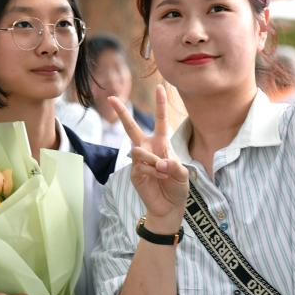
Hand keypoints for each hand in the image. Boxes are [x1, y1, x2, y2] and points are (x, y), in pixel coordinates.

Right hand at [110, 85, 188, 230]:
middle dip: (121, 113)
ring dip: (153, 161)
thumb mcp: (183, 175)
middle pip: (131, 128)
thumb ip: (174, 166)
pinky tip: (159, 178)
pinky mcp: (134, 173)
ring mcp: (139, 161)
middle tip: (111, 98)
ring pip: (139, 150)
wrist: (169, 207)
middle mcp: (148, 148)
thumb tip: (159, 162)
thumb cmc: (178, 188)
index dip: (160, 105)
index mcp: (162, 144)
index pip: (161, 121)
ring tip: (163, 172)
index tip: (161, 87)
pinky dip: (152, 171)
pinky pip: (140, 165)